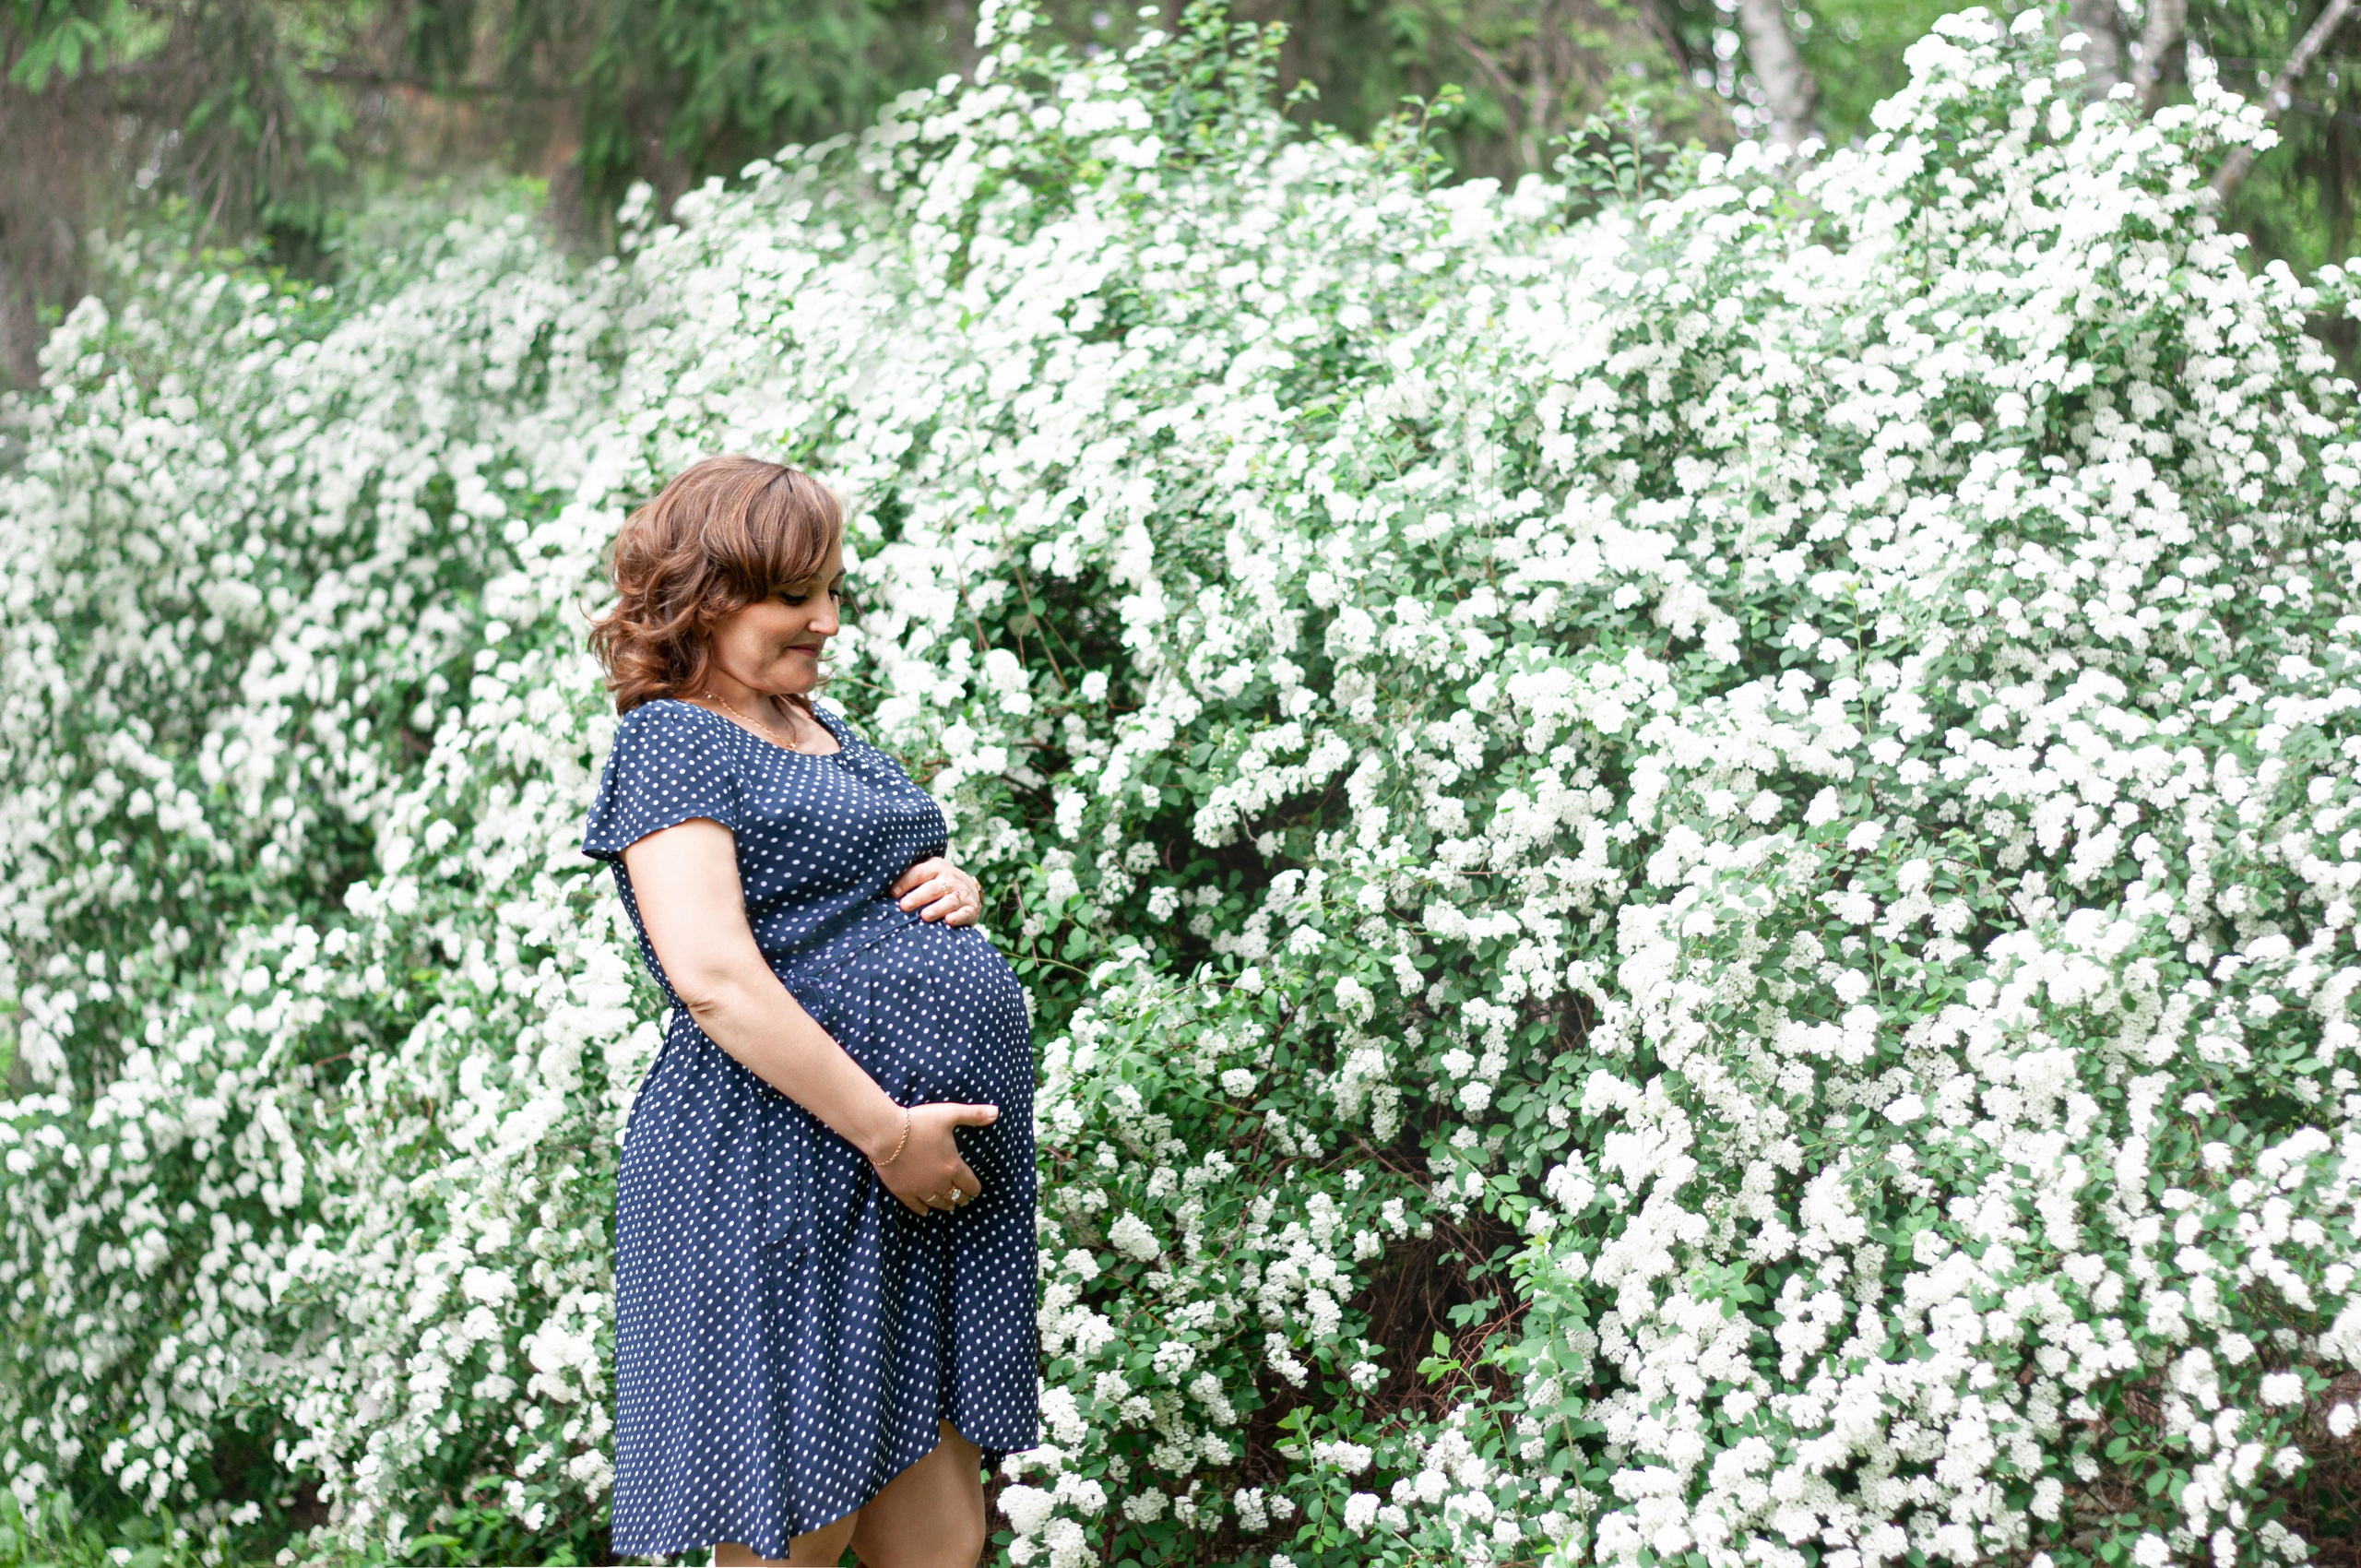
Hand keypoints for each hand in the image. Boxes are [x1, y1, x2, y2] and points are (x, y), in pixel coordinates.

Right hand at [871, 1102, 997, 1215]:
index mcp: (952, 1166)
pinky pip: (915, 1206)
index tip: (976, 1192)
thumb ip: (974, 1114)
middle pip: (954, 1195)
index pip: (969, 1183)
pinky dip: (922, 1210)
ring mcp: (920, 1189)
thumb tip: (996, 1112)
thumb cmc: (919, 1123)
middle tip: (964, 1200)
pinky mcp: (903, 1191)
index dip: (974, 1189)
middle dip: (961, 1198)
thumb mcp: (949, 1114)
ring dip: (946, 1205)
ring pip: (937, 1202)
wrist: (886, 1134)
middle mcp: (939, 1181)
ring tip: (949, 1206)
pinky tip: (926, 1212)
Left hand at [893, 856, 982, 925]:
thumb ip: (909, 876)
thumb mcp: (926, 873)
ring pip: (949, 900)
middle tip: (905, 906)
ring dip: (937, 908)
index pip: (919, 872)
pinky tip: (949, 921)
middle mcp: (950, 879)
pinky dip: (958, 917)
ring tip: (924, 916)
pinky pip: (965, 913)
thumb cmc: (937, 883)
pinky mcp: (971, 909)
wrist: (969, 890)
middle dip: (919, 896)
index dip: (906, 882)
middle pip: (934, 888)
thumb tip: (881, 882)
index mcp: (935, 867)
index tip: (893, 893)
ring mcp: (962, 894)